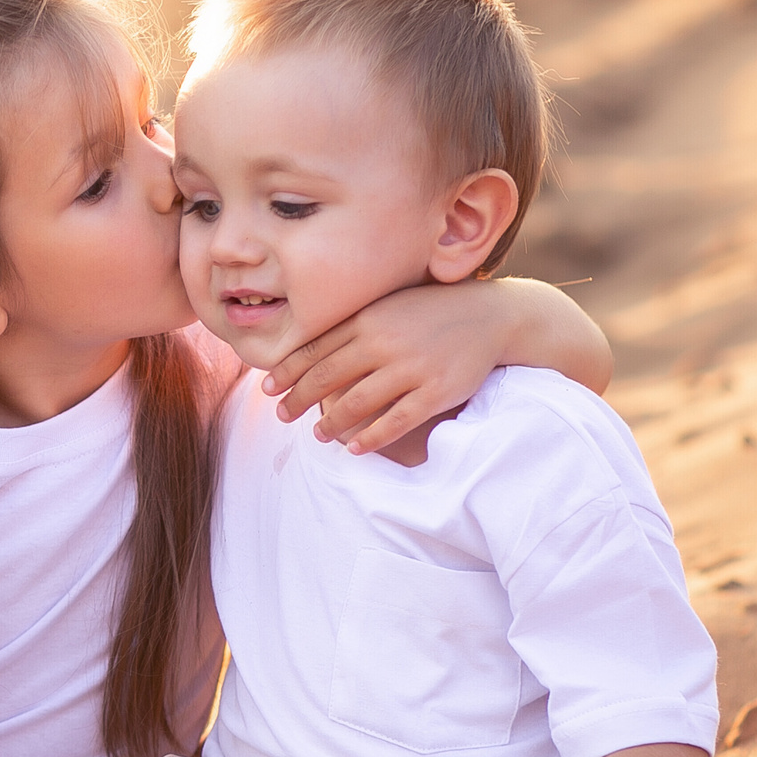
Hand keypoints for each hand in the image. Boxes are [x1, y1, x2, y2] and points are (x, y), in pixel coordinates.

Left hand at [260, 278, 511, 453]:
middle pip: (327, 377)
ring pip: (357, 403)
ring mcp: (410, 367)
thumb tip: (311, 350)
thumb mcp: (388, 307)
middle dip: (298, 399)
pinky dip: (371, 438)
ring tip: (318, 435)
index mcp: (368, 318)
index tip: (268, 389)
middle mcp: (384, 342)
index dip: (287, 372)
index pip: (316, 348)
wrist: (489, 315)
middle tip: (282, 416)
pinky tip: (355, 448)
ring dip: (331, 424)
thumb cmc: (429, 312)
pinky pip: (395, 421)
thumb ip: (354, 324)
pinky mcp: (435, 391)